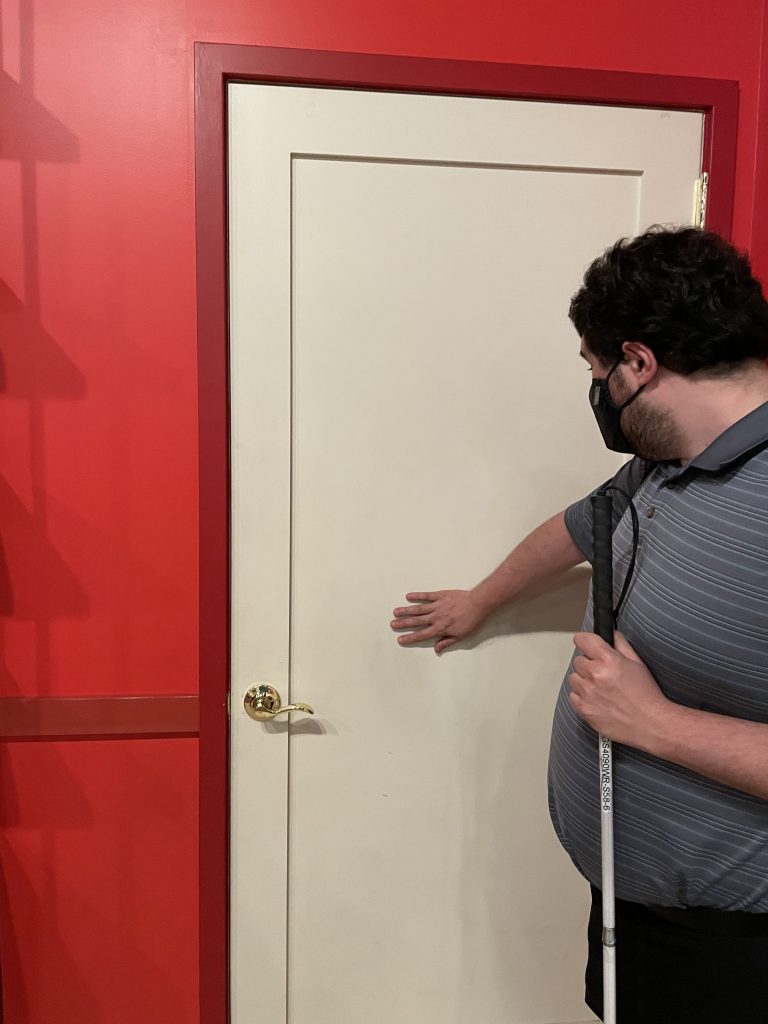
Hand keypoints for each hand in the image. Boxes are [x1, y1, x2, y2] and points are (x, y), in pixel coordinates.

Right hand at [390, 589, 486, 654]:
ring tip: (396, 611)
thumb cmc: (472, 621)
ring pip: (419, 609)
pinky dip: (417, 596)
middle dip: (404, 624)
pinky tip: (409, 596)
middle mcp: (436, 617)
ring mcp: (437, 605)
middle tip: (392, 624)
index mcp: (440, 628)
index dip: (410, 638)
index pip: (422, 635)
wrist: (478, 604)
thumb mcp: (461, 636)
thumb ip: (447, 642)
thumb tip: (436, 649)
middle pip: (417, 621)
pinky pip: (427, 596)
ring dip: (406, 610)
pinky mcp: (440, 595)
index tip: (400, 639)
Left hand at [568, 631, 670, 749]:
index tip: (588, 646)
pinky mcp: (583, 709)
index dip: (585, 642)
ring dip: (584, 681)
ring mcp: (587, 692)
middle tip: (603, 674)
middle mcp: (594, 674)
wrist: (650, 723)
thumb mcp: (637, 663)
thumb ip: (621, 645)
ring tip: (601, 689)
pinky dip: (582, 697)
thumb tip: (611, 634)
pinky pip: (573, 696)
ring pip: (574, 678)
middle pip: (578, 661)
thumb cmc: (646, 694)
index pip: (582, 639)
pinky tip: (597, 700)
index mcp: (608, 659)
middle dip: (589, 665)